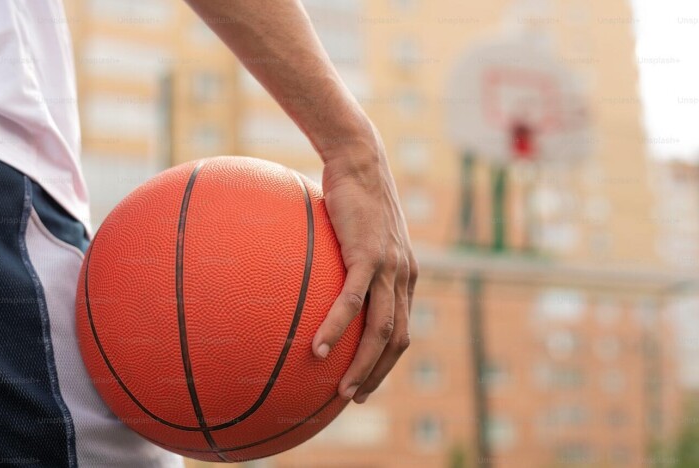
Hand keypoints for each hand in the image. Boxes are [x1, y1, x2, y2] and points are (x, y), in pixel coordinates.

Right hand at [312, 125, 418, 403]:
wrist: (360, 160)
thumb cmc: (350, 195)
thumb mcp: (353, 233)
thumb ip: (346, 261)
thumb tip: (316, 279)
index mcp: (404, 275)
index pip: (402, 328)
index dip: (387, 360)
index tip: (366, 379)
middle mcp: (404, 276)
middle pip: (398, 338)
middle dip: (379, 373)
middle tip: (354, 396)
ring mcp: (389, 267)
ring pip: (381, 329)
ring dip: (363, 364)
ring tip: (342, 389)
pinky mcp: (369, 255)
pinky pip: (352, 302)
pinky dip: (336, 329)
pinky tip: (317, 349)